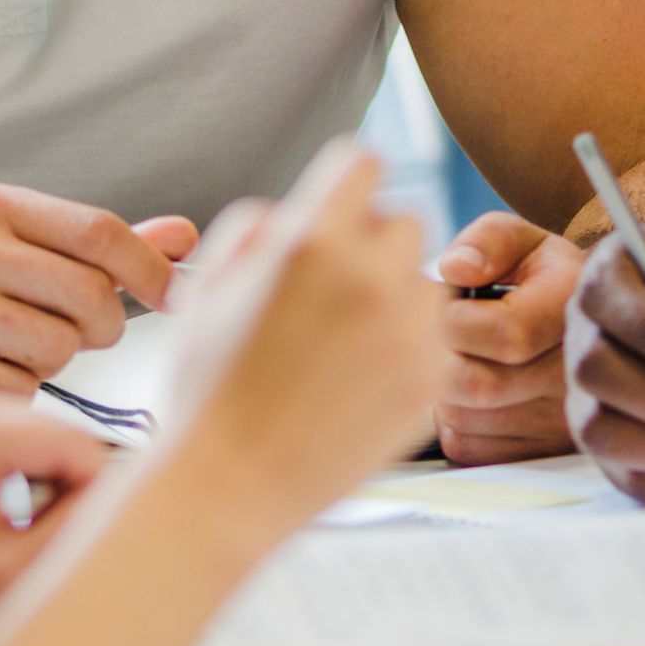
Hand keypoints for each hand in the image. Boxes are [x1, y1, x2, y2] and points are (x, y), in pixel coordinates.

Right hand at [0, 183, 198, 406]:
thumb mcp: (14, 247)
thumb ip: (98, 246)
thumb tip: (183, 236)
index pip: (99, 232)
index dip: (151, 268)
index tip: (172, 296)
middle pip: (91, 294)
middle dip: (101, 323)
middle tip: (75, 329)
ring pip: (62, 347)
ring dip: (56, 360)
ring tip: (15, 347)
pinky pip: (25, 389)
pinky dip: (19, 390)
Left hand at [0, 380, 115, 645]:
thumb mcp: (18, 572)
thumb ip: (80, 523)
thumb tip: (136, 488)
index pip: (73, 445)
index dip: (94, 497)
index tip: (82, 541)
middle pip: (66, 434)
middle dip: (74, 489)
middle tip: (46, 540)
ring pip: (57, 434)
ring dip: (59, 481)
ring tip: (25, 526)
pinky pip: (37, 432)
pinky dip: (41, 472)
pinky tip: (16, 505)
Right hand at [160, 142, 448, 542]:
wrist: (231, 482)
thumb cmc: (209, 386)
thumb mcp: (209, 286)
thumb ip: (256, 225)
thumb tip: (297, 213)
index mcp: (311, 243)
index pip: (362, 163)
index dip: (346, 184)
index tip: (339, 209)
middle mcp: (370, 278)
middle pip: (406, 220)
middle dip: (374, 243)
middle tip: (338, 286)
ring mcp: (409, 332)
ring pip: (425, 283)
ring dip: (396, 297)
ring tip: (346, 342)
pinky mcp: (430, 381)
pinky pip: (435, 339)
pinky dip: (408, 349)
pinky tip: (361, 379)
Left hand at [432, 214, 580, 462]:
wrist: (581, 326)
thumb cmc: (539, 278)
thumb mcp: (521, 241)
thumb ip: (488, 241)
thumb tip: (455, 269)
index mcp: (576, 309)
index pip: (508, 334)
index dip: (454, 321)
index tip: (440, 305)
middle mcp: (579, 371)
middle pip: (481, 385)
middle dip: (436, 356)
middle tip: (429, 334)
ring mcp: (564, 419)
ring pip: (466, 419)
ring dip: (437, 388)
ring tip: (451, 356)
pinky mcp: (540, 451)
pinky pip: (467, 445)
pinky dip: (447, 418)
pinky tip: (462, 387)